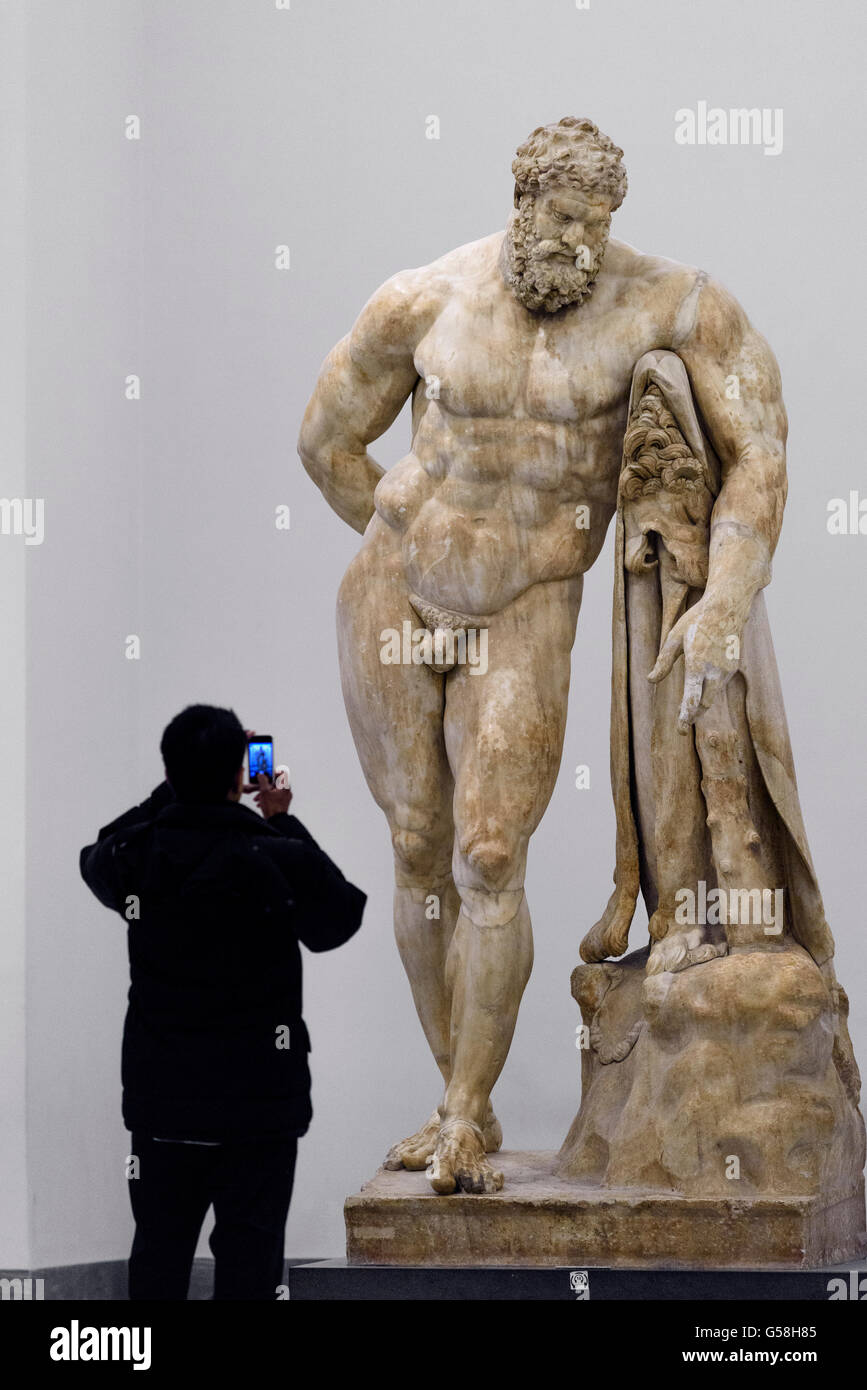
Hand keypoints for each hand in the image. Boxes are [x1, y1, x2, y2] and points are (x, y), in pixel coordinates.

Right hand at [253, 771, 292, 818]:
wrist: (276, 821)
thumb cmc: (272, 808)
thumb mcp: (265, 792)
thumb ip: (263, 781)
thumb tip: (261, 774)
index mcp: (285, 787)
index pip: (281, 775)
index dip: (274, 773)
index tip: (268, 773)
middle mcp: (287, 792)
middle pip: (275, 785)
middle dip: (265, 787)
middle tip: (259, 789)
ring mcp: (285, 799)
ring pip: (273, 792)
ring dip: (264, 794)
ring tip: (257, 799)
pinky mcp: (282, 804)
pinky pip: (274, 798)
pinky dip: (267, 799)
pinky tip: (261, 804)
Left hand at [647, 594, 742, 732]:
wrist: (727, 608)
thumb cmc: (697, 621)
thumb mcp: (674, 637)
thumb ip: (663, 661)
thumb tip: (651, 680)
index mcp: (697, 662)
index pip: (692, 696)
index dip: (686, 715)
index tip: (681, 729)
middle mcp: (715, 669)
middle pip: (705, 704)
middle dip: (693, 715)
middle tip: (681, 725)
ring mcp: (726, 670)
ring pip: (713, 696)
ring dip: (701, 706)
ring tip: (687, 710)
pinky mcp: (732, 668)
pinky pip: (718, 686)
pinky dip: (708, 692)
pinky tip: (700, 691)